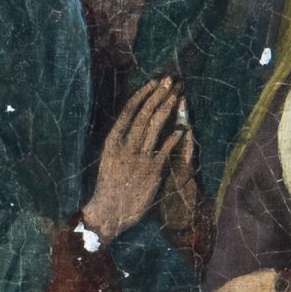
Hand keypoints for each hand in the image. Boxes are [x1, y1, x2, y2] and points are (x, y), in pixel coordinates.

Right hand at [84, 72, 189, 240]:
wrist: (108, 211)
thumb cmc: (109, 186)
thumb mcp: (109, 158)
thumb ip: (121, 142)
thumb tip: (133, 124)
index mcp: (112, 141)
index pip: (128, 110)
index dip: (142, 94)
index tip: (153, 81)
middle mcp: (125, 145)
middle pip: (144, 113)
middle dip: (158, 95)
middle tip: (170, 80)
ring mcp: (138, 157)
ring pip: (154, 126)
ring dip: (167, 108)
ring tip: (177, 94)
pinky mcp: (151, 171)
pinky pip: (165, 148)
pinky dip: (173, 136)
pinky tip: (182, 127)